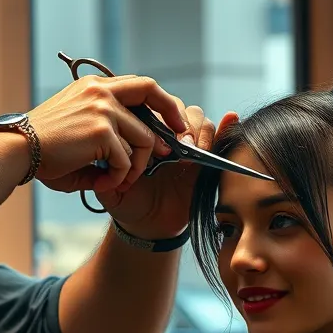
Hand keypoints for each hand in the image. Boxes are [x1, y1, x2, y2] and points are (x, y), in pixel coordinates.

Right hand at [29, 74, 185, 191]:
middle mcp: (101, 91)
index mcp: (94, 87)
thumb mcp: (80, 128)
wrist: (18, 151)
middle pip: (152, 94)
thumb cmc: (44, 147)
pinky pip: (126, 160)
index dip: (162, 103)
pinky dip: (118, 177)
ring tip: (117, 180)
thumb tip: (142, 152)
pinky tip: (102, 183)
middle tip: (173, 149)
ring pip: (143, 139)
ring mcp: (102, 109)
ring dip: (135, 167)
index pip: (140, 85)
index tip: (173, 123)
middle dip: (171, 120)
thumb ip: (109, 132)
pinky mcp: (101, 131)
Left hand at [95, 105, 229, 239]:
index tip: (156, 137)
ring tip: (193, 149)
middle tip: (177, 144)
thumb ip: (104, 173)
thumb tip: (101, 159)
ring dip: (197, 129)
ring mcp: (186, 144)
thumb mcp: (109, 186)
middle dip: (178, 121)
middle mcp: (164, 134)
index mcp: (140, 132)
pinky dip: (226, 126)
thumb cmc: (127, 202)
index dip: (157, 115)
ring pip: (197, 118)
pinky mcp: (206, 158)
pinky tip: (230, 120)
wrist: (146, 225)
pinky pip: (220, 135)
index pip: (152, 106)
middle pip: (176, 107)